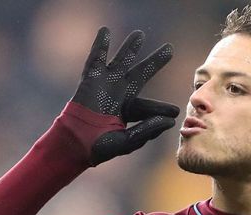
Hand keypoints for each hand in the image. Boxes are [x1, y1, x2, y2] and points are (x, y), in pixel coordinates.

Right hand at [72, 27, 179, 164]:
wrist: (75, 145)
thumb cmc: (99, 147)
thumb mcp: (127, 141)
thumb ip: (147, 130)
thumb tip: (170, 122)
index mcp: (128, 111)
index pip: (148, 107)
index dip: (161, 109)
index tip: (175, 111)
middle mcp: (119, 95)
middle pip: (141, 74)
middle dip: (154, 62)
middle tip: (169, 49)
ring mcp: (105, 85)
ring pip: (121, 61)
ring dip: (130, 47)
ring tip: (140, 34)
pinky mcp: (90, 80)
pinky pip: (96, 59)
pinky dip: (100, 45)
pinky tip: (105, 31)